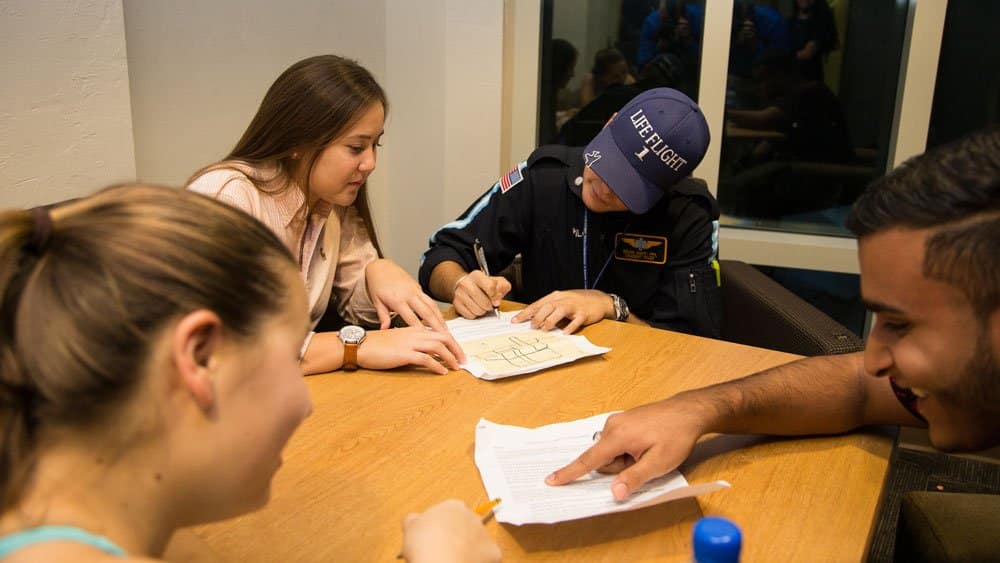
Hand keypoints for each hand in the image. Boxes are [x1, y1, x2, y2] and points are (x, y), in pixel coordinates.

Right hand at [358, 326, 464, 373]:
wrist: (360, 345)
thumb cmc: (376, 344)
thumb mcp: (397, 339)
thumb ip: (412, 343)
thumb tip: (425, 352)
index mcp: (414, 329)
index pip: (439, 332)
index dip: (451, 342)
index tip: (458, 351)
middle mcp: (414, 333)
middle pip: (443, 337)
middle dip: (457, 348)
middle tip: (464, 360)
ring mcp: (409, 343)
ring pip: (438, 347)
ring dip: (451, 357)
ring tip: (457, 367)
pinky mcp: (404, 354)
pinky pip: (426, 359)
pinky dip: (437, 366)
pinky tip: (442, 372)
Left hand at [365, 259, 447, 331]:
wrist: (381, 267)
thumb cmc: (377, 285)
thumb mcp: (377, 302)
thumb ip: (383, 316)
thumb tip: (384, 330)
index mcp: (397, 300)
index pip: (411, 318)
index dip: (421, 330)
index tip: (428, 340)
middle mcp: (409, 295)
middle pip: (427, 312)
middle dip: (437, 326)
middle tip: (444, 337)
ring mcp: (416, 291)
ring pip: (432, 306)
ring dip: (440, 318)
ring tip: (446, 331)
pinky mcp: (419, 288)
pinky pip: (430, 301)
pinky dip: (437, 311)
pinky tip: (441, 320)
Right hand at [401, 499, 500, 562]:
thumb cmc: (425, 545)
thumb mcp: (410, 527)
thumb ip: (414, 520)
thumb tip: (413, 520)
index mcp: (452, 506)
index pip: (449, 513)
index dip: (441, 527)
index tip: (433, 538)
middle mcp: (472, 516)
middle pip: (465, 526)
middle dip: (457, 536)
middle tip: (443, 551)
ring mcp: (484, 534)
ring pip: (477, 541)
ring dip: (469, 549)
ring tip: (452, 560)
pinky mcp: (493, 552)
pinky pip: (486, 557)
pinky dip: (478, 562)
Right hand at [453, 270, 510, 319]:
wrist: (465, 284)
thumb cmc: (483, 284)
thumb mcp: (496, 281)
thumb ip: (502, 287)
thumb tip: (498, 299)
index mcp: (477, 275)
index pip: (491, 287)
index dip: (495, 295)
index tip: (494, 296)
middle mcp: (466, 283)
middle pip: (485, 302)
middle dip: (490, 305)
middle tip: (488, 302)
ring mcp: (460, 294)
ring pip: (478, 311)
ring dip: (483, 310)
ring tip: (481, 305)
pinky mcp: (456, 304)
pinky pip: (470, 315)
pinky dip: (475, 314)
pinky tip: (474, 307)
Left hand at [511, 289, 612, 332]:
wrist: (599, 299)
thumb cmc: (578, 302)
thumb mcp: (562, 301)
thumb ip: (548, 308)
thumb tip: (532, 318)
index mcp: (556, 296)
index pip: (538, 304)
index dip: (526, 312)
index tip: (515, 320)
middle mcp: (564, 300)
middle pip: (548, 306)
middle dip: (537, 316)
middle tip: (531, 326)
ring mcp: (574, 306)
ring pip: (560, 311)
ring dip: (551, 320)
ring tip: (544, 329)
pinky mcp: (584, 313)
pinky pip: (576, 320)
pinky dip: (570, 327)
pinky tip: (564, 333)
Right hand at [544, 397, 709, 499]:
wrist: (688, 411)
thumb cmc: (676, 436)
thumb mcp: (659, 463)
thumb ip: (635, 478)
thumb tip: (615, 492)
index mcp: (617, 436)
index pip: (588, 460)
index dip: (570, 473)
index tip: (551, 480)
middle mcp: (612, 426)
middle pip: (602, 459)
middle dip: (620, 467)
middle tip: (644, 460)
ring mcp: (617, 421)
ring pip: (610, 452)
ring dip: (625, 459)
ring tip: (648, 451)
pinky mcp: (622, 421)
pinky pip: (616, 443)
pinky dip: (628, 450)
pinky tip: (646, 444)